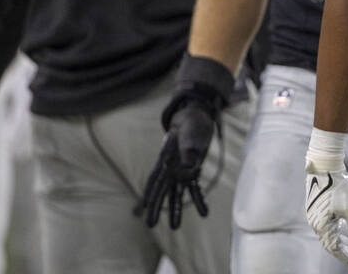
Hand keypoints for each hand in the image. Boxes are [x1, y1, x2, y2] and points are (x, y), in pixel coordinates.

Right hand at [137, 97, 215, 228]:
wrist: (197, 120)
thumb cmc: (190, 125)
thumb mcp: (190, 134)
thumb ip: (189, 150)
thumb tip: (189, 167)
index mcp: (166, 160)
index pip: (155, 179)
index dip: (149, 193)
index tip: (143, 207)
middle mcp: (171, 169)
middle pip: (162, 191)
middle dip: (156, 207)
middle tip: (150, 225)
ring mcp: (181, 172)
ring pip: (176, 194)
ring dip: (176, 210)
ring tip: (175, 228)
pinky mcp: (193, 173)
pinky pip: (195, 190)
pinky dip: (199, 201)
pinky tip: (204, 213)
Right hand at [306, 129, 347, 267]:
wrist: (325, 167)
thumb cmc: (339, 187)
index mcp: (323, 226)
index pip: (336, 249)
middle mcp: (316, 224)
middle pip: (333, 244)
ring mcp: (315, 217)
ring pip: (332, 235)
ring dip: (346, 241)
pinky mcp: (316, 210)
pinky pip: (329, 227)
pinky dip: (340, 231)